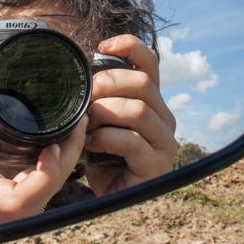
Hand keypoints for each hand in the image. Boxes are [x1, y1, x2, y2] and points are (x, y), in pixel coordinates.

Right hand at [0, 64, 86, 239]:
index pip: (21, 200)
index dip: (47, 174)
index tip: (53, 143)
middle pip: (44, 193)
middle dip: (67, 158)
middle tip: (79, 118)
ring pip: (43, 193)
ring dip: (62, 162)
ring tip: (73, 124)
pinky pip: (32, 190)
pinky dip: (48, 168)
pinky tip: (55, 142)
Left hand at [85, 35, 176, 195]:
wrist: (111, 196)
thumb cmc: (104, 155)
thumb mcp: (99, 119)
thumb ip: (99, 97)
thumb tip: (79, 74)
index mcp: (151, 100)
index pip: (150, 61)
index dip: (129, 46)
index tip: (101, 47)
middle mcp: (164, 116)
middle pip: (143, 83)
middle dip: (108, 84)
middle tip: (86, 96)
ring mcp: (165, 141)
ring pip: (139, 110)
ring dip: (106, 112)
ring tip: (87, 123)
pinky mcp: (157, 164)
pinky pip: (131, 141)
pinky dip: (105, 139)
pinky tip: (92, 145)